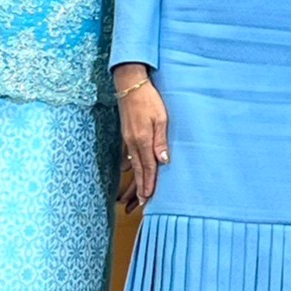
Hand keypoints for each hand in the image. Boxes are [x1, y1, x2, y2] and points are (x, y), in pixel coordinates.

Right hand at [117, 72, 168, 207]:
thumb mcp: (161, 118)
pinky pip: (129, 156)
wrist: (130, 85)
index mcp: (143, 140)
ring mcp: (128, 139)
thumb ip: (161, 140)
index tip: (148, 198)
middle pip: (139, 170)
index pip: (148, 167)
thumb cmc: (149, 99)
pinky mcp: (126, 135)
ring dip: (136, 180)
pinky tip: (131, 173)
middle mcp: (133, 142)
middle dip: (140, 188)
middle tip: (141, 204)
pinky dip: (131, 168)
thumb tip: (163, 161)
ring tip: (136, 195)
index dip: (149, 184)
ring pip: (133, 165)